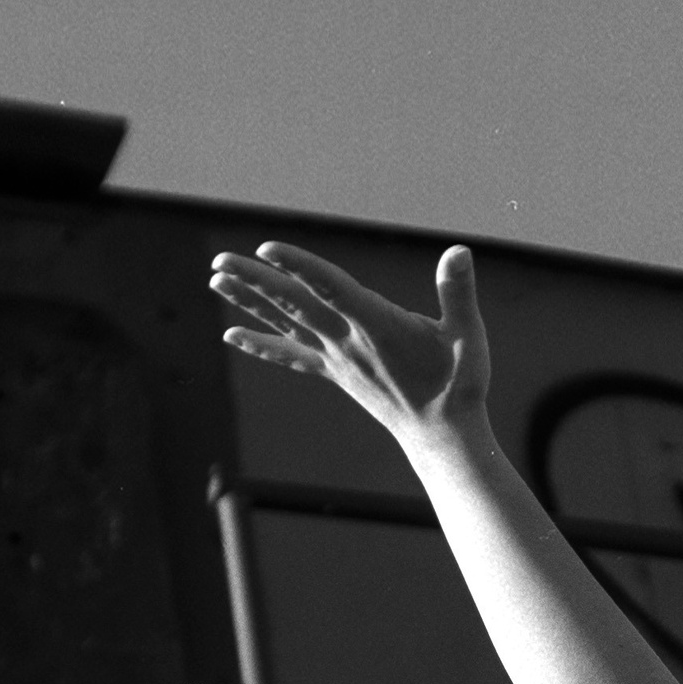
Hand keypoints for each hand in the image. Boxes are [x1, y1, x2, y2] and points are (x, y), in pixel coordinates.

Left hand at [209, 241, 490, 446]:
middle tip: (218, 263)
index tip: (265, 249)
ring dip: (249, 302)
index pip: (330, 288)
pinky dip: (260, 343)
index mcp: (377, 326)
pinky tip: (231, 333)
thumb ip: (458, 292)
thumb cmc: (458, 382)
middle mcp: (347, 343)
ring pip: (286, 324)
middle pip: (294, 305)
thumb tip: (460, 251)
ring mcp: (337, 360)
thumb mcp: (467, 334)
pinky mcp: (335, 373)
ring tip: (215, 281)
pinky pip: (291, 355)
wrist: (441, 435)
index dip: (298, 266)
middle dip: (256, 282)